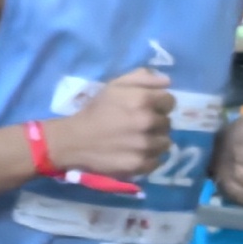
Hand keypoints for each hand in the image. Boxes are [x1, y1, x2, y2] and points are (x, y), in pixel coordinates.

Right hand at [43, 69, 173, 181]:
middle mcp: (147, 122)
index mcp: (143, 100)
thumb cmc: (94, 111)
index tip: (147, 109)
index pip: (170, 102)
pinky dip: (148, 158)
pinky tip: (135, 154)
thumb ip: (142, 78)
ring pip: (165, 143)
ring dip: (154, 141)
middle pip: (168, 123)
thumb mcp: (114, 86)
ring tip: (138, 141)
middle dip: (156, 123)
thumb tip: (167, 82)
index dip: (159, 104)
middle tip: (139, 126)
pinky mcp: (138, 165)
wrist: (72, 140)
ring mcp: (144, 145)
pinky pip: (156, 161)